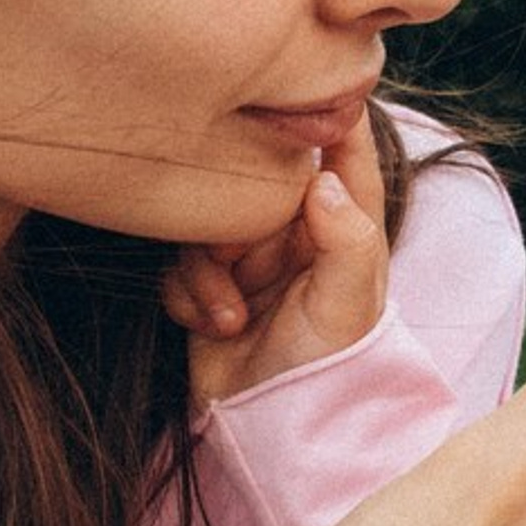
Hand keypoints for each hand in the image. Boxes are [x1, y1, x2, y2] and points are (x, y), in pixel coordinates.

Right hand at [162, 114, 387, 403]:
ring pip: (207, 223)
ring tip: (231, 315)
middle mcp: (298, 233)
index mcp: (345, 225)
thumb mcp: (347, 305)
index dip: (325, 116)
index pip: (345, 150)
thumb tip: (322, 176)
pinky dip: (190, 295)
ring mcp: (252, 258)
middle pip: (252, 180)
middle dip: (236, 221)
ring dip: (208, 271)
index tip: (294, 96)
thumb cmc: (327, 369)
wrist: (276, 429)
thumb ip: (344, 237)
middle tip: (240, 259)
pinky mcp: (211, 284)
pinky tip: (214, 326)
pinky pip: (178, 263)